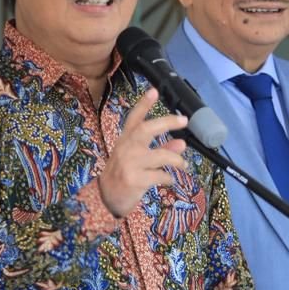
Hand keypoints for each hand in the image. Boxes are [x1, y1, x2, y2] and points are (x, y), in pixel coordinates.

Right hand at [97, 89, 188, 217]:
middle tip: (183, 120)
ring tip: (183, 165)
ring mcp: (129, 164)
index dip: (144, 104)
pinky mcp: (134, 180)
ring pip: (160, 156)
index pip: (134, 118)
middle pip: (146, 129)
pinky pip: (160, 176)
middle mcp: (126, 148)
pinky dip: (168, 178)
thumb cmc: (123, 174)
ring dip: (176, 160)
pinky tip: (168, 180)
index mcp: (125, 140)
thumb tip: (182, 143)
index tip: (154, 91)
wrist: (105, 198)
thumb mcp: (138, 159)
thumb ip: (161, 150)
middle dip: (166, 122)